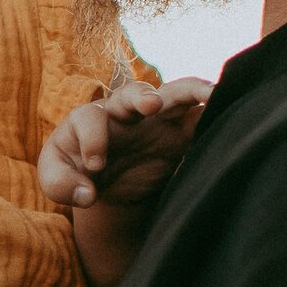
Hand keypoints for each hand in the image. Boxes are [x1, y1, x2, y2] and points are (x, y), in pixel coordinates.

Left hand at [38, 75, 212, 286]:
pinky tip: (230, 107)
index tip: (95, 167)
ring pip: (174, 94)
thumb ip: (60, 185)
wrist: (106, 178)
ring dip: (190, 91)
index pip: (88, 119)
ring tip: (210, 93)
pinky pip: (200, 115)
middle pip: (132, 93)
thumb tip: (87, 195)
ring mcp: (155, 118)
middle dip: (142, 97)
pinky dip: (214, 108)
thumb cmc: (75, 172)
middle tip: (150, 106)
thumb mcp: (56, 179)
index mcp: (88, 120)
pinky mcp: (180, 131)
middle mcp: (123, 112)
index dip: (93, 140)